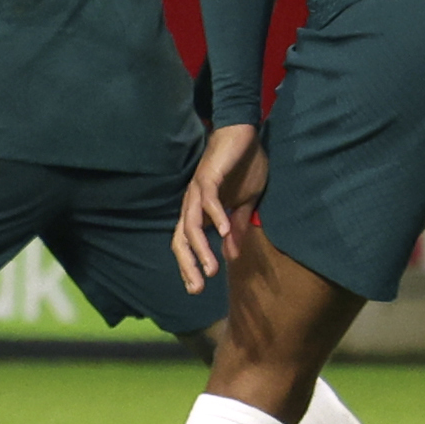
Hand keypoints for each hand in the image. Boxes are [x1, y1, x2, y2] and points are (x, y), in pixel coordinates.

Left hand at [171, 122, 263, 293]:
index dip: (188, 266)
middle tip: (198, 289)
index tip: (196, 289)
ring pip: (192, 225)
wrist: (244, 134)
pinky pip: (209, 200)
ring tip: (213, 269)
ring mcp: (198, 191)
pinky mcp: (209, 176)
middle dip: (188, 266)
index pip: (186, 244)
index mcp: (199, 212)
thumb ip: (236, 228)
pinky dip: (216, 216)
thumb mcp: (244, 205)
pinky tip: (225, 232)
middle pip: (181, 240)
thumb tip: (232, 255)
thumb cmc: (243, 168)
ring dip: (201, 249)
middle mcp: (193, 204)